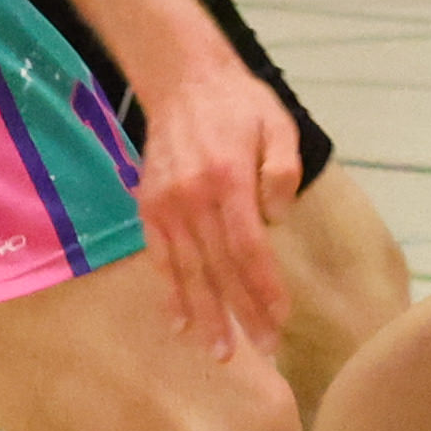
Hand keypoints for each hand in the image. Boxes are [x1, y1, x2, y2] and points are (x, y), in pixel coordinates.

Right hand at [133, 47, 298, 355]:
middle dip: (242, 312)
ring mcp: (166, 205)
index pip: (248, 247)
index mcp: (228, 179)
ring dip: (206, 314)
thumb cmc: (239, 105)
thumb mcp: (278, 125)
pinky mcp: (149, 207)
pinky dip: (170, 293)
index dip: (264, 287)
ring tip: (221, 352)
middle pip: (219, 267)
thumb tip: (276, 219)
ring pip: (188, 270)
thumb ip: (281, 171)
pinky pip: (160, 258)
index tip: (281, 319)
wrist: (181, 79)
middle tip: (263, 349)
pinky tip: (180, 325)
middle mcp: (193, 197)